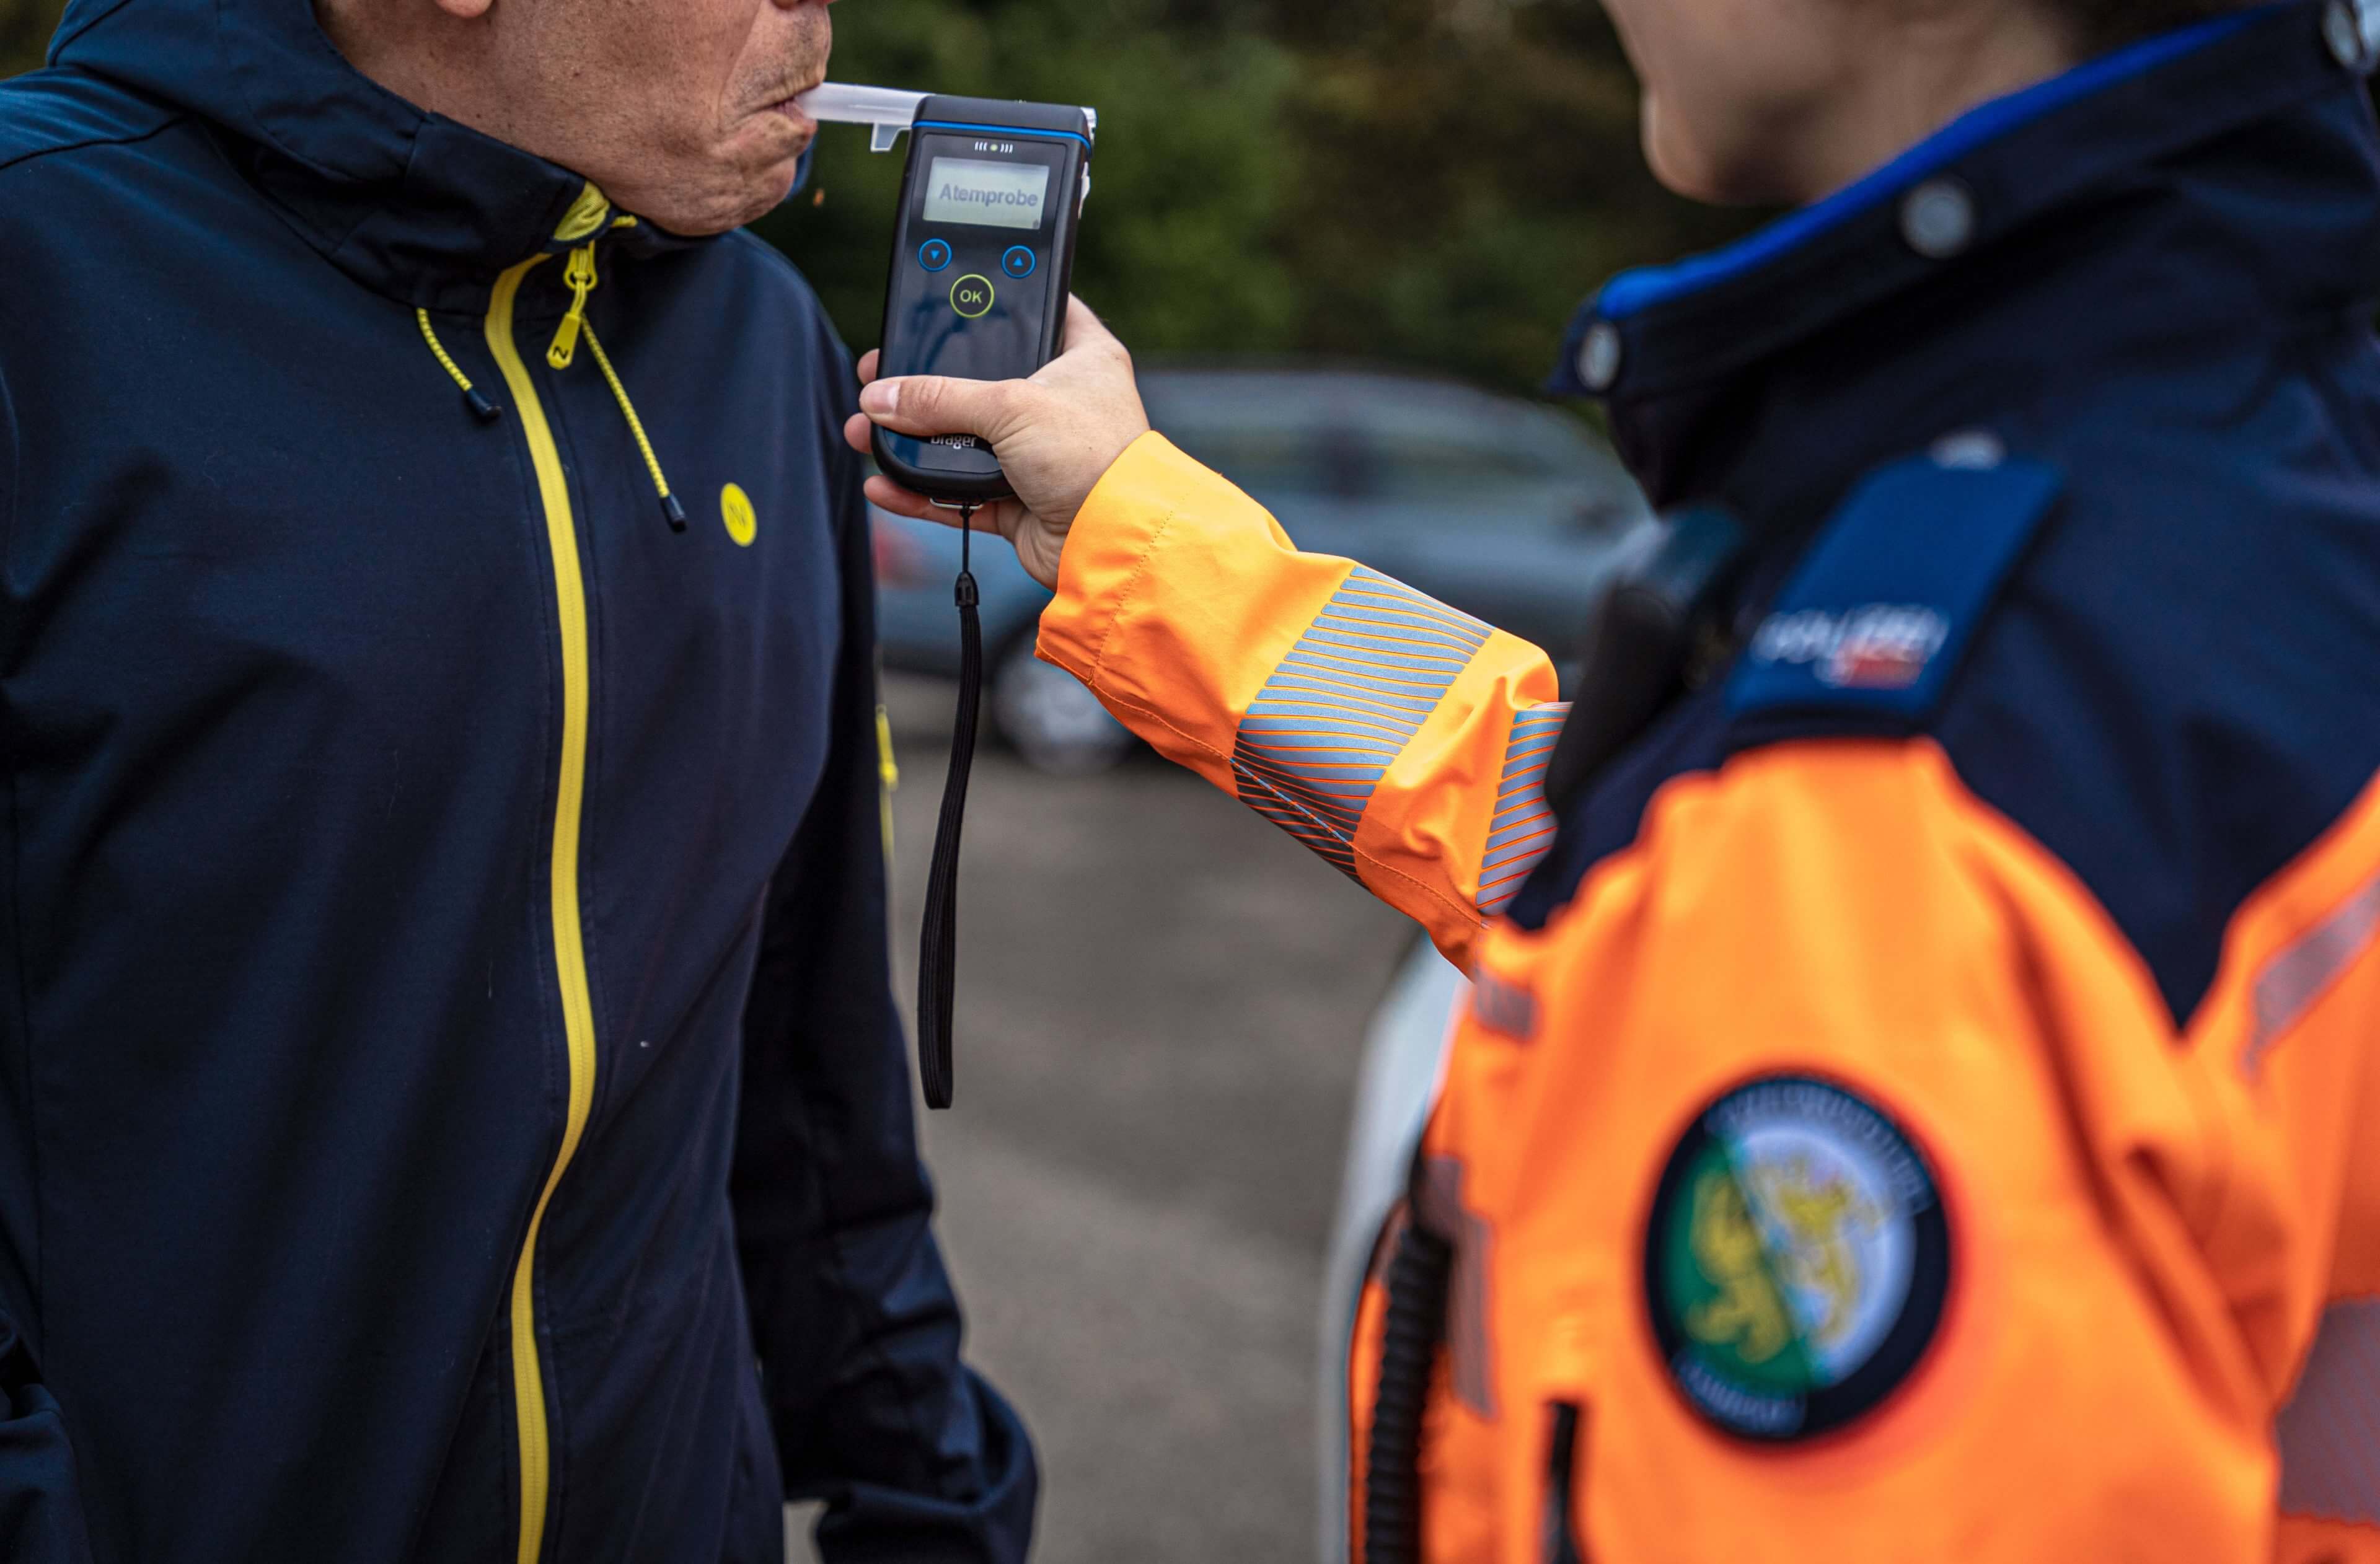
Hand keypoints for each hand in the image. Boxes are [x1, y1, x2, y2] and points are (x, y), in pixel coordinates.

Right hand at [843, 297, 1149, 589]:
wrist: (1113, 543)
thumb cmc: (1091, 458)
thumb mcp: (1011, 407)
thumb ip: (940, 398)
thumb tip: (880, 397)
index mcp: (1082, 357)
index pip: (1040, 310)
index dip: (999, 301)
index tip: (951, 296)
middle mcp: (1060, 402)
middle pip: (981, 379)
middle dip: (926, 382)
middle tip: (881, 373)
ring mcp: (1037, 454)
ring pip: (961, 439)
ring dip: (912, 440)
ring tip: (864, 431)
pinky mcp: (1018, 501)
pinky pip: (957, 493)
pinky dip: (920, 492)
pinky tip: (883, 483)